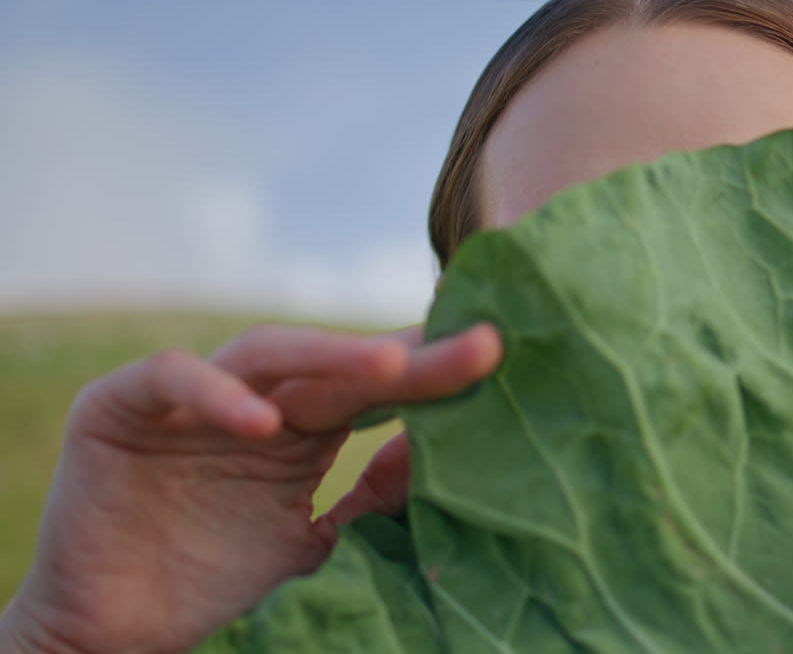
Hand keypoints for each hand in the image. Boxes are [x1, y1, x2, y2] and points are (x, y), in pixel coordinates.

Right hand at [0, 322, 500, 653]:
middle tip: (478, 346)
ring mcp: (190, 396)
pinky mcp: (122, 406)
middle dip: (407, 357)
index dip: (433, 374)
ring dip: (328, 355)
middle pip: (338, 365)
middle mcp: (255, 400)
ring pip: (266, 352)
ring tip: (391, 367)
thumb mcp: (318, 542)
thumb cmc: (218, 583)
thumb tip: (440, 447)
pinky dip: (217, 395)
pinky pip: (173, 378)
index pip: (375, 388)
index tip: (496, 360)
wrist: (117, 634)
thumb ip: (373, 497)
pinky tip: (267, 426)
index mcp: (302, 427)